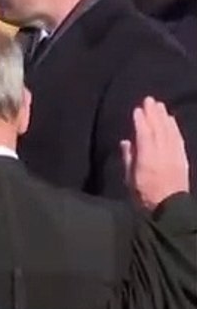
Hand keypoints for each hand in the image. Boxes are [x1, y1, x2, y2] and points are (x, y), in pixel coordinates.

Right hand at [121, 96, 189, 210]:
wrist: (169, 208)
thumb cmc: (144, 196)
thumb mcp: (130, 179)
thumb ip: (128, 158)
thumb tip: (126, 142)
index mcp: (147, 160)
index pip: (144, 135)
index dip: (141, 122)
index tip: (137, 109)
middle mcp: (162, 155)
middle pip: (158, 130)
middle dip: (154, 114)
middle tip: (150, 100)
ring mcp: (174, 156)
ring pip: (170, 132)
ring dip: (164, 118)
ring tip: (160, 106)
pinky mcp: (182, 159)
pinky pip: (178, 139)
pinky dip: (174, 128)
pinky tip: (171, 121)